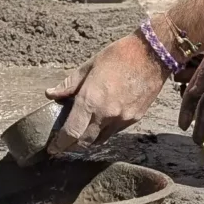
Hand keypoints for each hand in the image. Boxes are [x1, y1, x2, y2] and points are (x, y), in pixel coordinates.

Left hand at [49, 30, 166, 146]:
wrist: (152, 55)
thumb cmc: (118, 55)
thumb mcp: (89, 66)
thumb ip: (69, 85)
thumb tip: (51, 94)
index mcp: (91, 100)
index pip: (71, 132)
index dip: (60, 144)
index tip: (53, 148)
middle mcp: (106, 114)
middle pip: (85, 142)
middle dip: (72, 146)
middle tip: (64, 144)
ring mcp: (122, 119)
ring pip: (101, 139)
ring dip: (89, 139)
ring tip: (82, 133)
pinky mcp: (135, 118)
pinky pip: (115, 131)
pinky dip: (105, 130)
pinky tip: (102, 121)